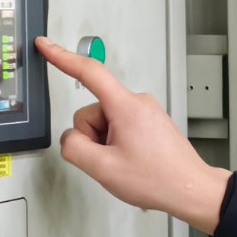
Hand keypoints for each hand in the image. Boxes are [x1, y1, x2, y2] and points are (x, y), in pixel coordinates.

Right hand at [36, 36, 230, 232]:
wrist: (190, 190)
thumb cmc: (158, 179)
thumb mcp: (103, 168)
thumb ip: (74, 147)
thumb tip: (70, 138)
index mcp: (126, 106)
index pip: (88, 73)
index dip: (62, 57)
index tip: (46, 46)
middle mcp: (138, 102)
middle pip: (92, 113)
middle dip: (93, 138)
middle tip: (113, 160)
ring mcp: (146, 112)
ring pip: (104, 123)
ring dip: (106, 144)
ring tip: (127, 163)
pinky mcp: (150, 122)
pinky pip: (119, 128)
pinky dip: (118, 145)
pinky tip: (133, 161)